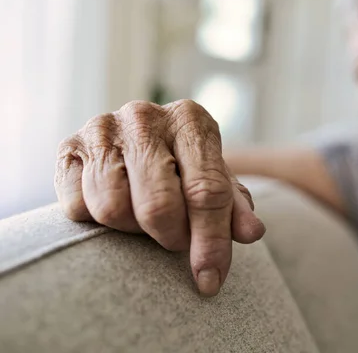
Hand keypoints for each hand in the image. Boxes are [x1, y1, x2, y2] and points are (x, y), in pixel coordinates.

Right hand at [54, 99, 264, 295]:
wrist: (137, 142)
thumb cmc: (184, 166)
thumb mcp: (215, 180)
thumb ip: (234, 207)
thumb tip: (252, 232)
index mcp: (190, 119)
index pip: (206, 190)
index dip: (211, 241)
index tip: (210, 279)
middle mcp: (145, 116)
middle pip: (159, 205)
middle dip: (171, 237)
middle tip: (175, 241)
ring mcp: (102, 129)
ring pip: (113, 208)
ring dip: (133, 229)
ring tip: (145, 220)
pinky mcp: (68, 148)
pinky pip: (77, 207)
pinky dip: (97, 221)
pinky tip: (116, 207)